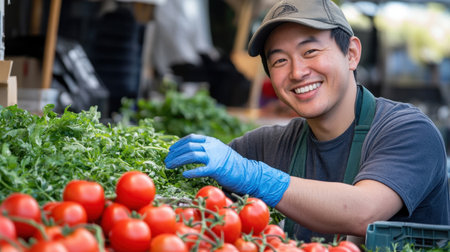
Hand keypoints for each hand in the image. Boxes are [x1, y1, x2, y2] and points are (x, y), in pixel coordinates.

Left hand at [164, 134, 289, 206]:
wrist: (247, 172)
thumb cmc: (231, 165)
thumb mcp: (218, 152)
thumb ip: (206, 150)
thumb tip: (189, 153)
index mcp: (212, 141)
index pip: (191, 138)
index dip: (179, 143)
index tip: (170, 150)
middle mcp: (212, 146)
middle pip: (189, 146)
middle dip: (175, 153)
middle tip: (166, 161)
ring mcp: (214, 157)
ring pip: (191, 155)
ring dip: (178, 161)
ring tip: (169, 167)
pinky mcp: (217, 169)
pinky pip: (200, 169)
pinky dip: (191, 171)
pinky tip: (184, 174)